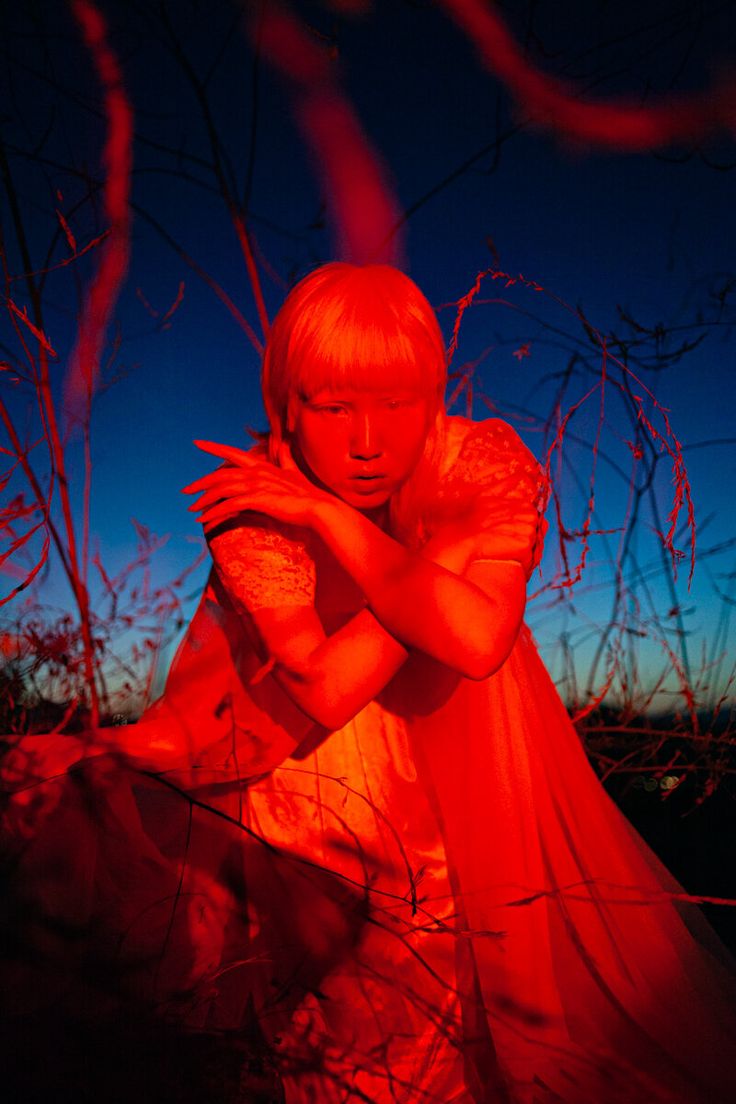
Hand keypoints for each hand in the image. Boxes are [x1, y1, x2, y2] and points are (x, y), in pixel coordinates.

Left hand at [182, 439, 336, 531]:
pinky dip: (213, 513)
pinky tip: (204, 521)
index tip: (197, 443)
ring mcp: (256, 485)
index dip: (214, 446)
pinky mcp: (257, 499)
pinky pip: (228, 505)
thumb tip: (285, 444)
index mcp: (262, 466)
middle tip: (185, 490)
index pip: (233, 452)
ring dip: (203, 500)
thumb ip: (285, 458)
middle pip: (220, 474)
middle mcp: (256, 472)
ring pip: (221, 489)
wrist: (319, 508)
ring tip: (192, 511)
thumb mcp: (294, 472)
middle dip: (200, 482)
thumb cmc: (307, 494)